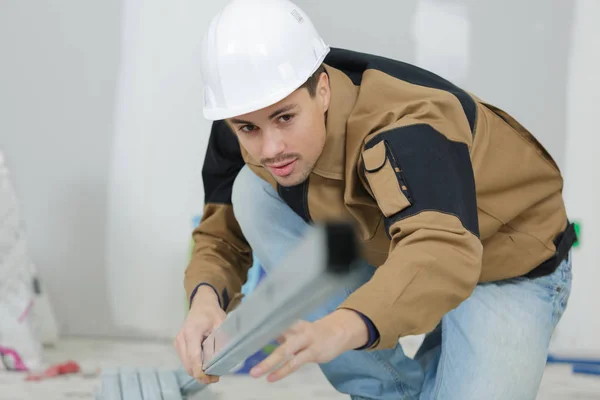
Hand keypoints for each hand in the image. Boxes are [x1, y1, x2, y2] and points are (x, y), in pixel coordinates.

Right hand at [174, 286, 225, 384]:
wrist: (201, 304)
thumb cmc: (212, 312)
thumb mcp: (221, 323)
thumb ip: (222, 338)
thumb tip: (226, 356)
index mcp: (192, 332)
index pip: (194, 358)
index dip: (201, 372)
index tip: (212, 378)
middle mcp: (181, 338)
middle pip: (188, 365)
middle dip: (201, 375)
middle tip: (216, 377)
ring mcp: (178, 342)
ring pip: (186, 365)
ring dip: (197, 371)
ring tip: (212, 372)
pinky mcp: (179, 345)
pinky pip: (186, 360)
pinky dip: (194, 366)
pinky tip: (205, 365)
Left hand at [249, 309, 368, 382]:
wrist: (338, 332)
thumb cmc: (311, 332)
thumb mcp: (294, 328)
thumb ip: (278, 330)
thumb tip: (255, 333)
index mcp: (289, 320)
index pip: (269, 320)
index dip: (254, 324)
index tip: (237, 328)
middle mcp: (296, 328)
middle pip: (274, 334)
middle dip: (257, 343)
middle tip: (240, 350)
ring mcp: (305, 340)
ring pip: (285, 351)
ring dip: (269, 362)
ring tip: (255, 373)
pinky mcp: (313, 352)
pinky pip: (295, 363)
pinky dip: (283, 371)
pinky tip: (271, 378)